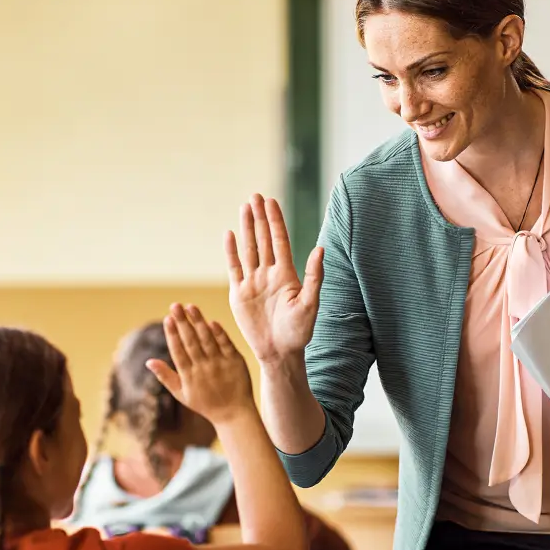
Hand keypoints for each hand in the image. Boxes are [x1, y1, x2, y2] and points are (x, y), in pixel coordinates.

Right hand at [145, 304, 254, 424]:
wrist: (233, 414)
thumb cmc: (205, 403)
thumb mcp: (181, 394)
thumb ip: (165, 376)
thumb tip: (148, 361)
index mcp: (189, 376)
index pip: (178, 351)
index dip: (172, 334)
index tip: (167, 318)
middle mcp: (204, 369)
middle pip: (191, 342)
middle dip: (182, 322)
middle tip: (175, 305)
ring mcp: (220, 364)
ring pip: (207, 340)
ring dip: (198, 322)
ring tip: (190, 307)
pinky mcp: (235, 362)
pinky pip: (226, 345)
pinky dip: (219, 333)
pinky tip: (211, 321)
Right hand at [225, 195, 323, 363]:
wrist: (279, 353)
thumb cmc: (299, 332)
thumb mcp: (310, 304)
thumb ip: (314, 276)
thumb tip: (320, 249)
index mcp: (287, 275)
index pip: (280, 241)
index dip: (275, 221)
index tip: (271, 201)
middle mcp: (269, 274)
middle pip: (263, 239)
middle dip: (259, 218)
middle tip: (255, 196)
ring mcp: (253, 283)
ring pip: (249, 249)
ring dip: (247, 229)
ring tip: (244, 208)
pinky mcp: (239, 294)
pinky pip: (234, 268)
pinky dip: (231, 251)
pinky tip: (230, 234)